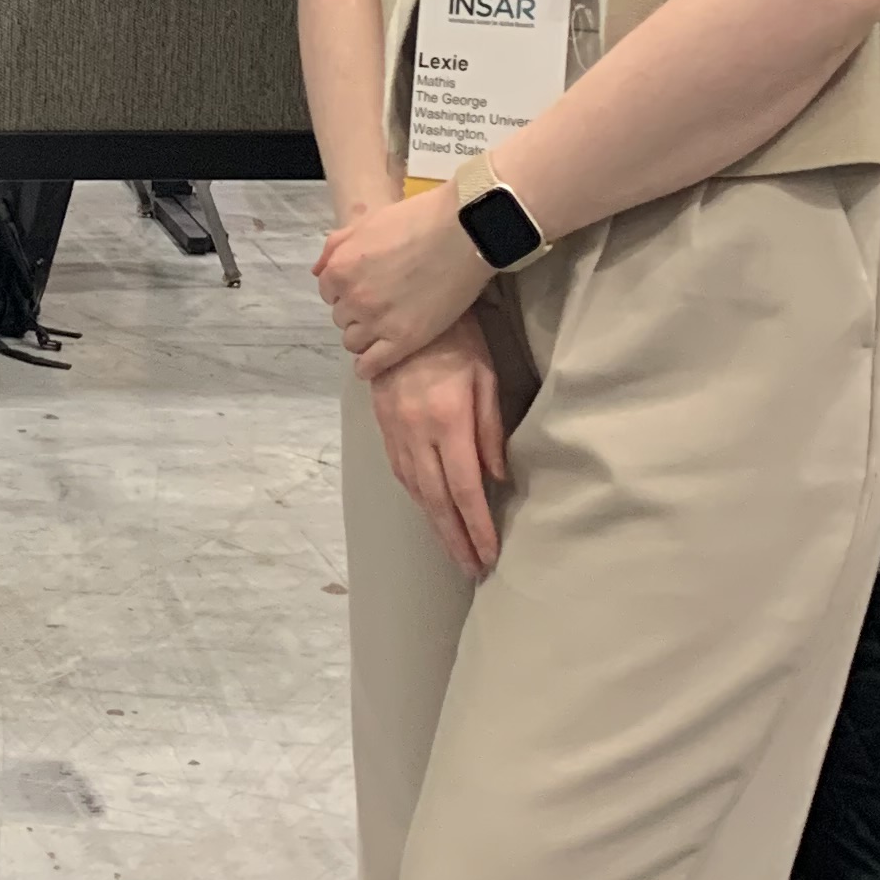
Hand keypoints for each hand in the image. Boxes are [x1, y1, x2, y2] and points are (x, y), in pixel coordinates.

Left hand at [314, 181, 491, 377]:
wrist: (462, 234)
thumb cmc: (417, 220)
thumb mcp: (367, 223)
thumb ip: (336, 246)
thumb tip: (318, 272)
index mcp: (340, 269)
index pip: (328, 292)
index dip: (346, 290)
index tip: (364, 287)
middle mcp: (353, 299)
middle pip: (341, 317)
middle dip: (356, 311)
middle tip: (380, 303)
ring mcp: (377, 322)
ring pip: (353, 342)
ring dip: (363, 336)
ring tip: (382, 328)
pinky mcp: (403, 341)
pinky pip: (372, 365)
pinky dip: (368, 367)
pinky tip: (373, 364)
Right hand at [367, 317, 509, 579]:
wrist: (401, 310)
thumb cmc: (457, 337)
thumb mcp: (486, 377)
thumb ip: (490, 430)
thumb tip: (496, 478)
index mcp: (447, 422)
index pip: (464, 489)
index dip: (477, 527)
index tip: (489, 555)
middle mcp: (417, 433)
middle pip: (436, 500)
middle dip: (455, 539)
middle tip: (471, 568)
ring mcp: (395, 431)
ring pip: (415, 490)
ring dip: (435, 524)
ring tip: (453, 548)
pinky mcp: (383, 425)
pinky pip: (400, 471)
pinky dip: (416, 497)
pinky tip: (429, 509)